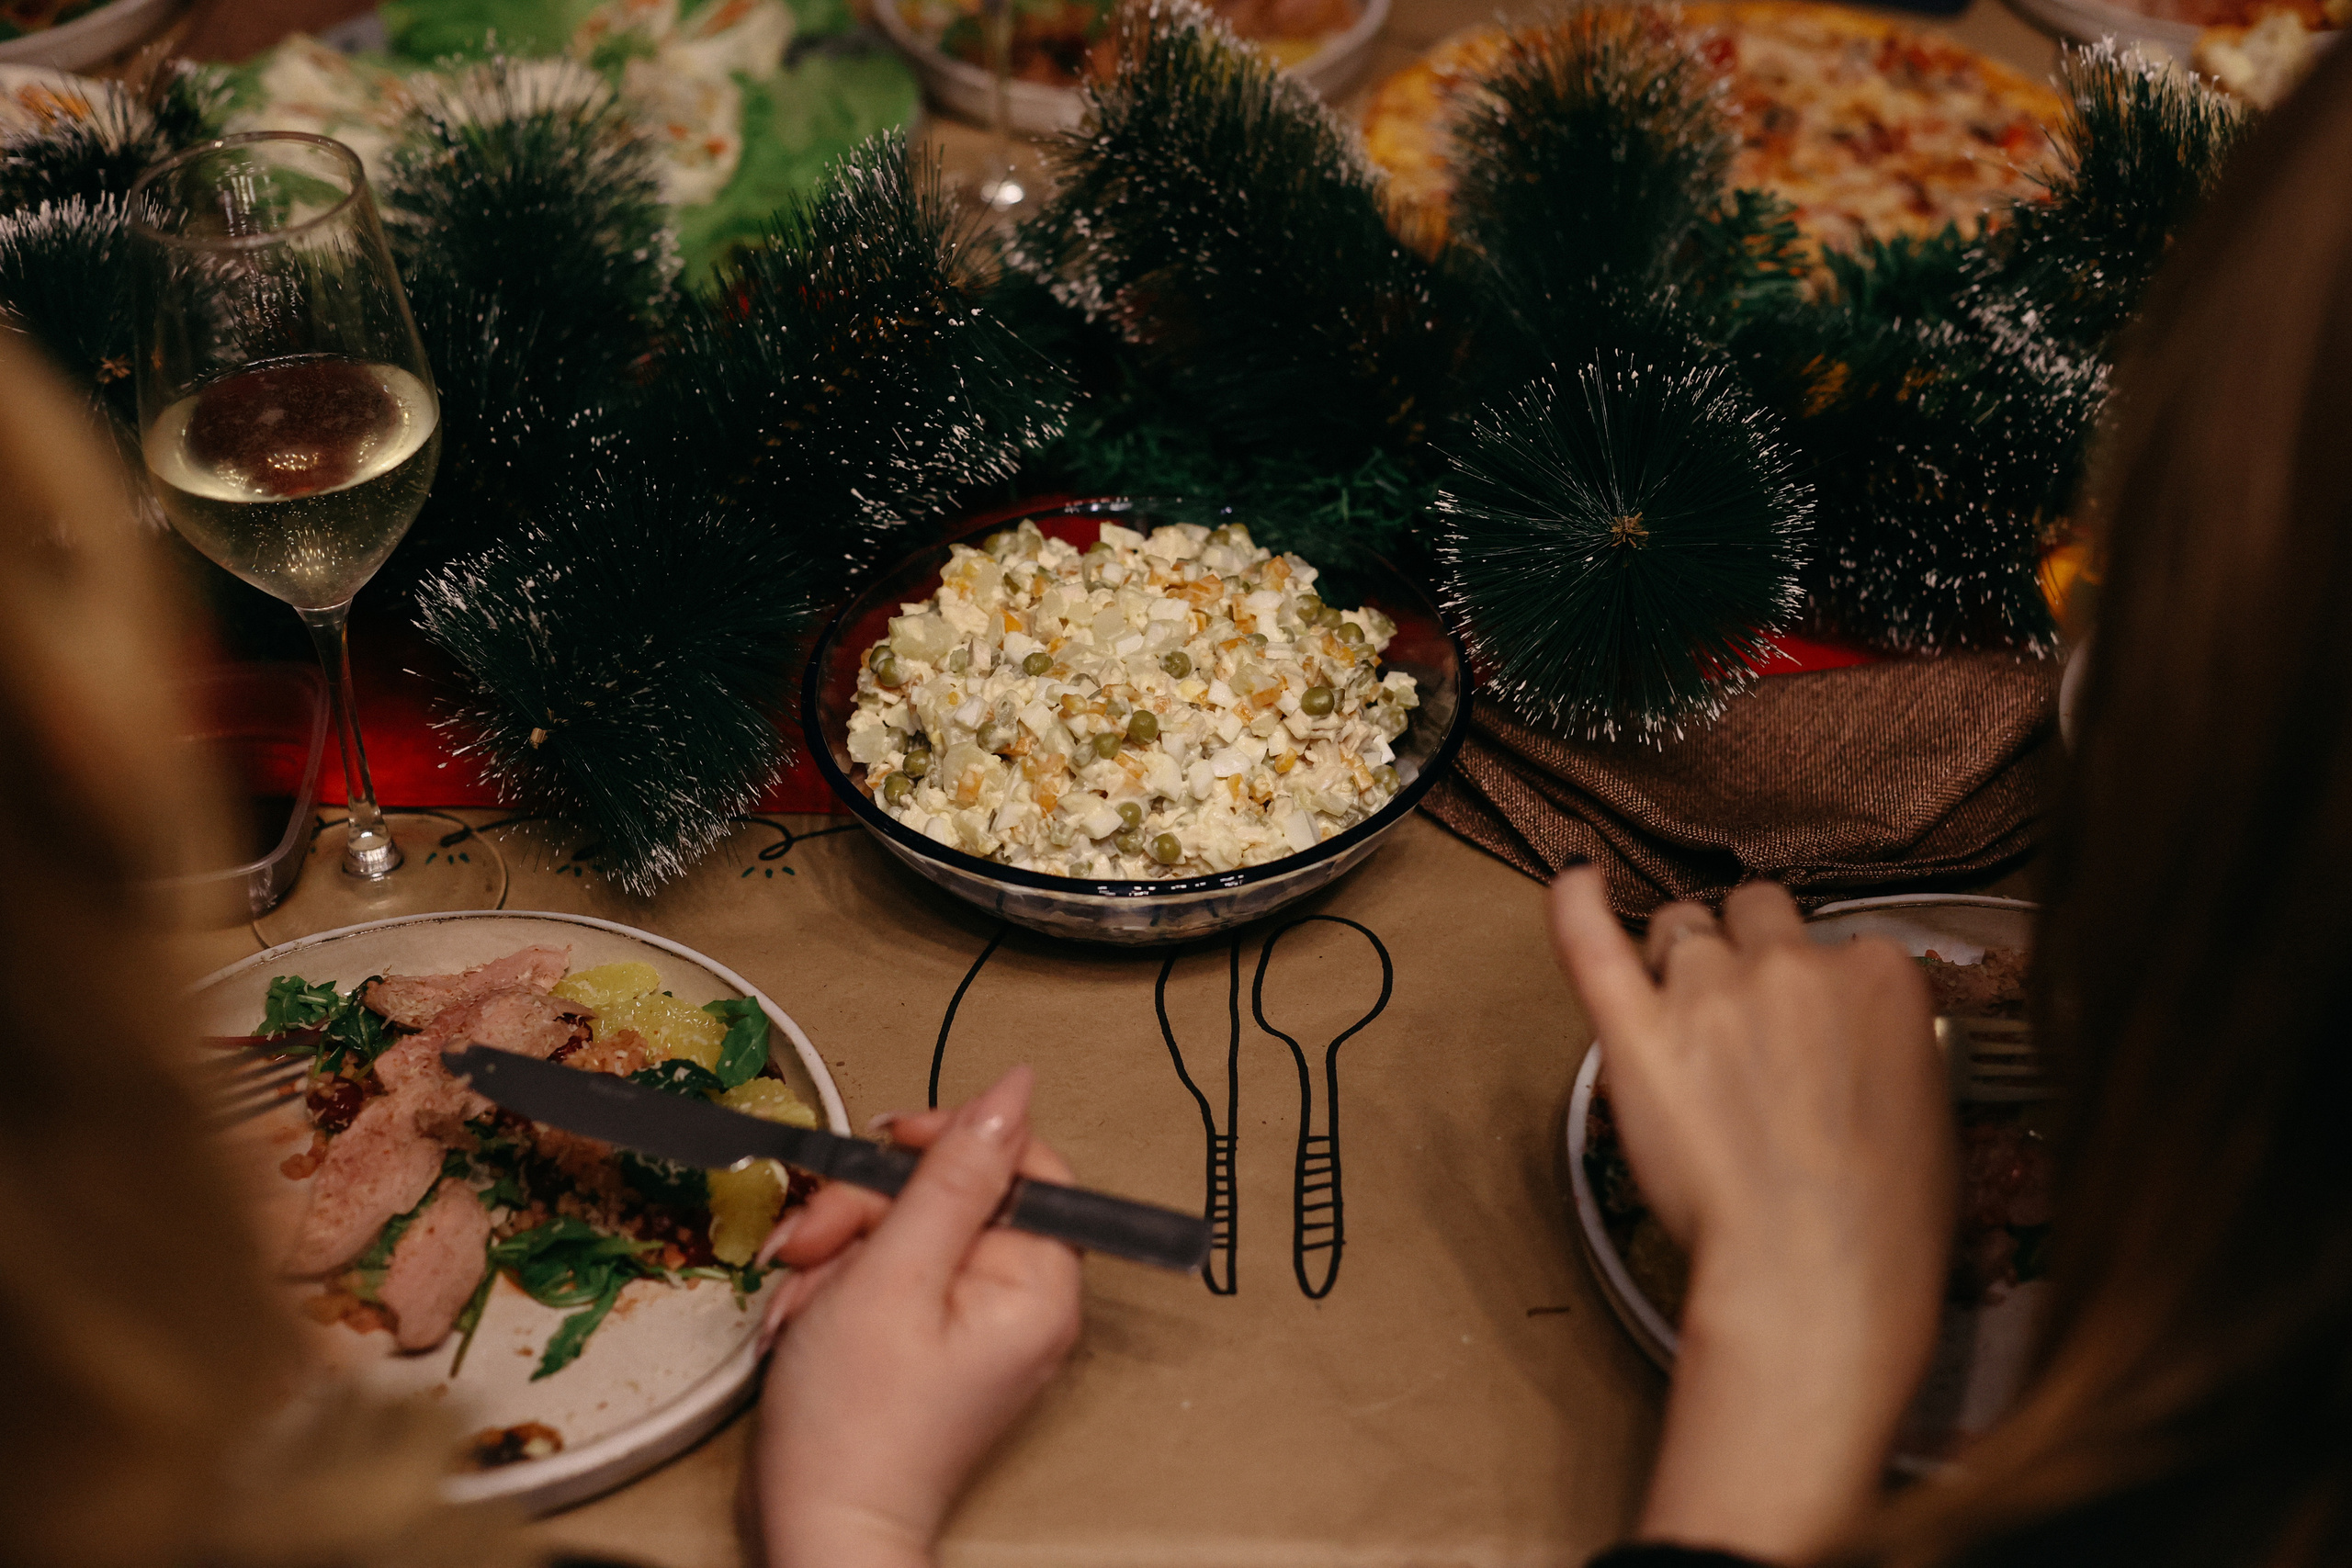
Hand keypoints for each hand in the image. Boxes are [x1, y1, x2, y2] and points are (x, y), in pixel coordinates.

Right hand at [748, 1066, 1082, 1567]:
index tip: (885, 1144)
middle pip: (952, 1194)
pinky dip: (840, 1288)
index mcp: (1037, 1284)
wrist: (815, 1532)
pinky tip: (807, 1320)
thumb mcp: (893, 1274)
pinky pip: (890, 1276)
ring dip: (840, 1253)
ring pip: (907, 1230)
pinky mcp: (933, 1342)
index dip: (949, 1141)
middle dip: (866, 1210)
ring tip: (804, 1302)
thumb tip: (1012, 1091)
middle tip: (813, 1245)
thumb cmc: (855, 1427)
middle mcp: (1020, 1302)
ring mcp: (976, 1324)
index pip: (1020, 1162)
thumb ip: (951, 1176)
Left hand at [1550, 869, 1955, 1562]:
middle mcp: (1793, 965)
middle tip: (1742, 1021)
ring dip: (1679, 958)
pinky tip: (1575, 881)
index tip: (1810, 1033)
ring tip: (1681, 1017)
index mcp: (1879, 977)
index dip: (1816, 989)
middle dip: (1747, 950)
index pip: (1835, 942)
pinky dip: (1574, 905)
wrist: (1816, 1277)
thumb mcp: (1931, 1109)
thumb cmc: (1883, 1222)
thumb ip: (1886, 1042)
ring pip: (1681, 928)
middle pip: (1755, 912)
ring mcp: (1710, 993)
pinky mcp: (1637, 1032)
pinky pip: (1590, 941)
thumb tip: (1856, 1034)